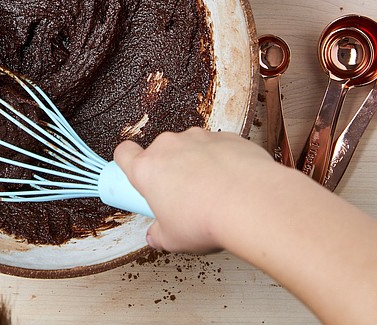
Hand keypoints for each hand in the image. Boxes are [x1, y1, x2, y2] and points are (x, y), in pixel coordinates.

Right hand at [114, 128, 274, 253]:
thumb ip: (159, 235)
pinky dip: (222, 160)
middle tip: (182, 196)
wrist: (252, 203)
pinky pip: (218, 147)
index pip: (124, 153)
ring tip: (213, 192)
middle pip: (161, 152)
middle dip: (169, 170)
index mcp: (147, 169)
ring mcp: (198, 138)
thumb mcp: (173, 239)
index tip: (138, 178)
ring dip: (196, 164)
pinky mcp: (226, 136)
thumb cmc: (208, 219)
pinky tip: (233, 183)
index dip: (128, 163)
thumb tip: (156, 236)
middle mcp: (169, 147)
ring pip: (191, 148)